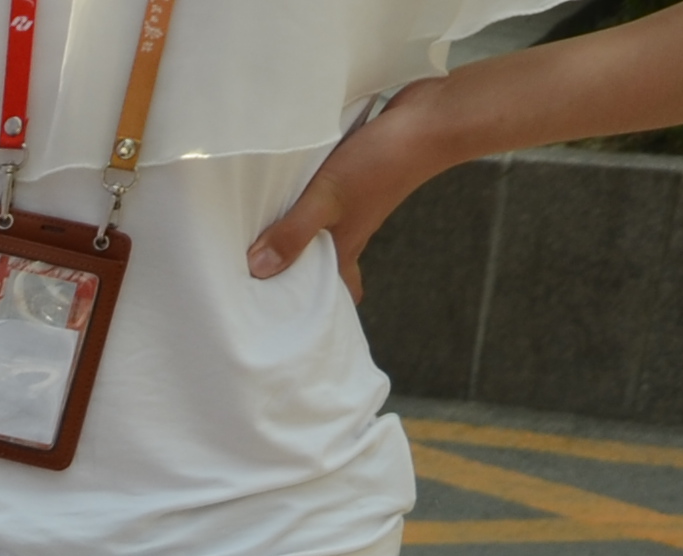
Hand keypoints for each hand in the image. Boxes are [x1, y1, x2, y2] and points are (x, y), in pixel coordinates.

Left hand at [251, 91, 439, 288]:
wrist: (431, 119)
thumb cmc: (384, 161)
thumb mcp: (329, 199)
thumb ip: (295, 232)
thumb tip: (260, 270)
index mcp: (346, 247)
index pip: (330, 291)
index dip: (306, 304)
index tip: (271, 311)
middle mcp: (349, 231)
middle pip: (318, 263)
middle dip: (289, 271)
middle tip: (251, 274)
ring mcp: (351, 206)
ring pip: (317, 230)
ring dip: (290, 233)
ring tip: (252, 236)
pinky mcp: (351, 180)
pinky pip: (320, 200)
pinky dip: (301, 202)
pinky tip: (279, 194)